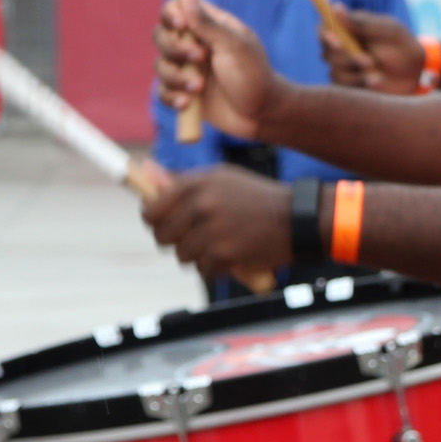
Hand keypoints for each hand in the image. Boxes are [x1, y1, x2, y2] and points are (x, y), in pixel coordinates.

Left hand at [138, 166, 289, 268]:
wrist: (296, 218)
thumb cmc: (255, 198)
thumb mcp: (221, 179)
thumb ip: (182, 181)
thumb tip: (144, 171)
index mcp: (197, 184)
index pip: (151, 209)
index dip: (154, 220)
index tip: (165, 224)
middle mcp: (202, 205)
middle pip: (162, 236)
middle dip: (175, 241)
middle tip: (193, 238)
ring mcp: (213, 231)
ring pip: (182, 255)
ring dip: (197, 256)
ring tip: (218, 245)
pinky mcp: (226, 254)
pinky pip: (204, 270)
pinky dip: (215, 268)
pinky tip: (231, 256)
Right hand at [154, 0, 279, 139]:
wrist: (261, 115)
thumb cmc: (255, 75)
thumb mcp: (235, 46)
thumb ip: (209, 24)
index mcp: (207, 26)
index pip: (176, 8)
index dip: (172, 14)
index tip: (182, 26)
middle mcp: (193, 45)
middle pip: (161, 35)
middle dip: (174, 48)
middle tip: (201, 58)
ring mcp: (186, 70)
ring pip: (160, 66)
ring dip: (176, 77)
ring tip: (199, 88)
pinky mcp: (183, 93)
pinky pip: (163, 92)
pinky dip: (172, 97)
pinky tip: (188, 103)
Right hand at [325, 8, 421, 92]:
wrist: (418, 72)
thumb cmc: (402, 45)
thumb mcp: (387, 30)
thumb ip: (361, 23)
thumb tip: (335, 7)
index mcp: (348, 29)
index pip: (324, 29)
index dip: (325, 35)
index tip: (337, 41)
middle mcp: (342, 48)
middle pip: (326, 53)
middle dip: (346, 58)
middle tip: (369, 60)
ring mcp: (345, 68)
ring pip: (335, 72)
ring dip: (355, 72)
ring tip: (377, 71)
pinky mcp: (350, 86)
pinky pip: (344, 88)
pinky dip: (360, 84)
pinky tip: (377, 80)